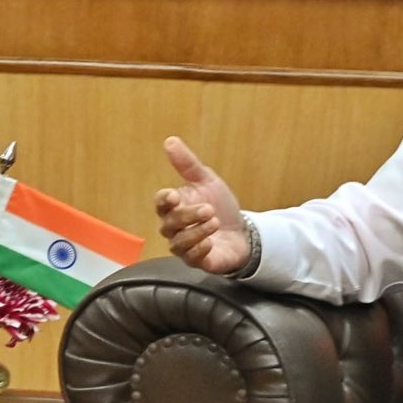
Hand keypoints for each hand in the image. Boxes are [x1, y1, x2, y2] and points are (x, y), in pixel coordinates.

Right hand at [155, 136, 251, 273]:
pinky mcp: (197, 261)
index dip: (164, 200)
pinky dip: (200, 250)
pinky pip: (191, 259)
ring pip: (179, 242)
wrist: (243, 232)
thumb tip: (170, 141)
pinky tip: (211, 242)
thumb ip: (188, 164)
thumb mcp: (207, 181)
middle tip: (208, 209)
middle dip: (188, 215)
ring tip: (215, 222)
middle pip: (169, 224)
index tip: (174, 196)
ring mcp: (185, 246)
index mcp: (175, 207)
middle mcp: (175, 228)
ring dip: (196, 232)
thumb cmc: (220, 206)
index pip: (160, 203)